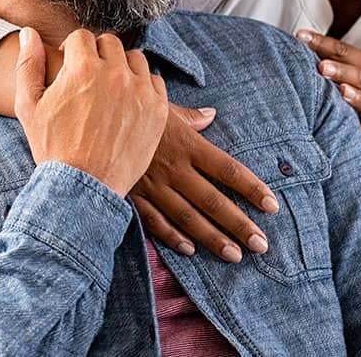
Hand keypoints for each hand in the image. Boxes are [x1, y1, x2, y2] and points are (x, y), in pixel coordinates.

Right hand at [14, 28, 168, 196]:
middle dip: (97, 55)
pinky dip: (142, 87)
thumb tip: (29, 33)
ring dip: (122, 67)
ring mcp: (139, 91)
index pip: (81, 36)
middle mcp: (114, 73)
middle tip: (89, 78)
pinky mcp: (157, 109)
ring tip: (110, 89)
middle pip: (109, 43)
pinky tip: (128, 102)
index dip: (72, 50)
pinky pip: (154, 81)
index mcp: (82, 67)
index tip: (70, 66)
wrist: (83, 186)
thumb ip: (29, 64)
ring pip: (134, 59)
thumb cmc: (52, 147)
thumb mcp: (29, 106)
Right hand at [129, 105, 278, 262]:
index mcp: (186, 144)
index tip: (271, 205)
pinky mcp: (133, 195)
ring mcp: (152, 185)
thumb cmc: (129, 107)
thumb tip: (211, 114)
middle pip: (213, 200)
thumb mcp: (162, 106)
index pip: (227, 169)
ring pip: (188, 217)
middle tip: (261, 244)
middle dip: (239, 224)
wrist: (89, 116)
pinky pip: (155, 221)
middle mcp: (174, 168)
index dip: (252, 188)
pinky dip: (172, 237)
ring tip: (234, 255)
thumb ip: (190, 116)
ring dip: (212, 238)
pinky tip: (190, 250)